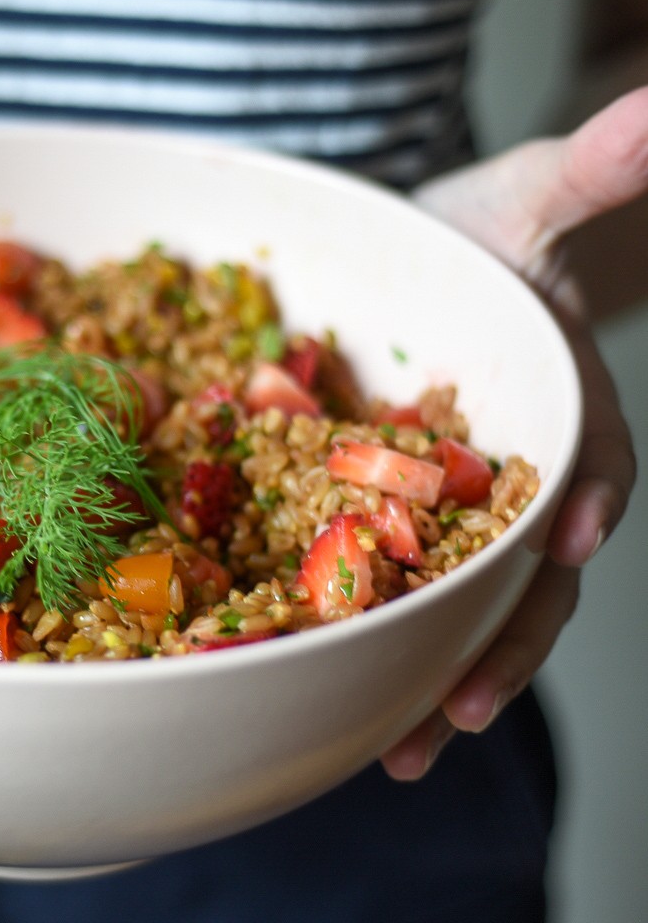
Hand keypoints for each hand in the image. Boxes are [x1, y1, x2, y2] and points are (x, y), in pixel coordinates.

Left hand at [380, 88, 642, 778]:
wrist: (428, 251)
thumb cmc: (485, 224)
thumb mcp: (532, 189)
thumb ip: (592, 168)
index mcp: (562, 406)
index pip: (590, 463)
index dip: (584, 500)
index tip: (568, 539)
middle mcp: (516, 474)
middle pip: (524, 572)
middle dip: (501, 642)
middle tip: (461, 715)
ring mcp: (452, 507)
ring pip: (458, 605)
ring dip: (433, 679)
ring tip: (398, 755)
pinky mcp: (387, 515)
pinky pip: (385, 585)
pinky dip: (371, 644)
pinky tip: (329, 698)